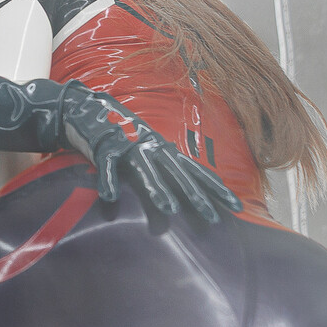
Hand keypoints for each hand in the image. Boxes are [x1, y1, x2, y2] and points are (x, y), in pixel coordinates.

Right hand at [58, 82, 242, 221]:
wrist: (88, 109)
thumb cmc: (122, 137)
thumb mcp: (147, 153)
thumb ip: (164, 172)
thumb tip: (185, 199)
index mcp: (165, 151)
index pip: (197, 171)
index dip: (217, 189)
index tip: (237, 207)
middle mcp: (152, 147)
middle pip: (178, 173)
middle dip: (196, 195)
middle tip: (212, 217)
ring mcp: (129, 146)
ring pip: (146, 170)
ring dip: (156, 189)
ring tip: (169, 209)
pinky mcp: (104, 147)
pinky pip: (106, 166)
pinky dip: (108, 181)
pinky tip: (110, 198)